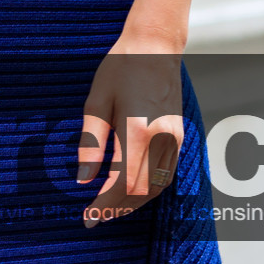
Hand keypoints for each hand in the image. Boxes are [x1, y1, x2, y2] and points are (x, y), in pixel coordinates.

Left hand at [78, 43, 184, 224]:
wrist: (155, 45)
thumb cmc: (121, 68)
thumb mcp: (96, 103)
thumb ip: (91, 144)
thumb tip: (83, 180)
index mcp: (138, 131)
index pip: (123, 184)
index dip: (104, 206)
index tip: (87, 218)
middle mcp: (162, 139)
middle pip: (141, 192)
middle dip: (117, 208)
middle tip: (94, 217)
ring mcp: (175, 138)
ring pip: (157, 187)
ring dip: (133, 202)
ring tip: (109, 207)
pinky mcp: (179, 135)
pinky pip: (166, 173)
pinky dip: (148, 188)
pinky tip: (130, 189)